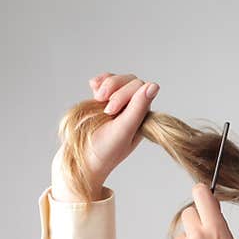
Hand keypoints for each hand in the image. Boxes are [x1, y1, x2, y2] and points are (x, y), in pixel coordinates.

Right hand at [52, 72, 160, 189]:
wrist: (83, 158)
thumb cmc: (105, 150)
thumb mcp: (123, 130)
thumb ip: (138, 108)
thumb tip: (154, 86)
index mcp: (142, 117)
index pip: (141, 90)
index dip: (125, 94)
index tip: (109, 110)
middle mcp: (133, 109)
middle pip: (131, 81)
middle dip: (115, 88)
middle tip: (102, 105)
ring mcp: (119, 104)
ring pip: (119, 79)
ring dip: (107, 84)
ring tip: (97, 98)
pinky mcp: (105, 101)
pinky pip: (106, 81)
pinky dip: (100, 81)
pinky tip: (93, 87)